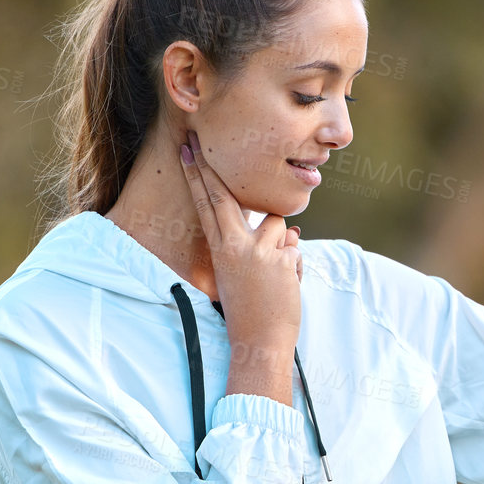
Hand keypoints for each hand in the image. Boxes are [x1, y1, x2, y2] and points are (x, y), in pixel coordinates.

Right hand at [180, 129, 302, 353]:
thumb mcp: (244, 274)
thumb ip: (260, 246)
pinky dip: (295, 267)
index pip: (206, 205)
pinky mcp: (283, 259)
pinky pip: (295, 248)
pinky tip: (285, 288)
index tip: (189, 152)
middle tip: (199, 140)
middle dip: (211, 167)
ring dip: (281, 243)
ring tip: (273, 275)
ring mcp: (260, 250)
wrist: (260, 342)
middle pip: (225, 195)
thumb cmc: (251, 311)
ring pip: (277, 223)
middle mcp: (236, 245)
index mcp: (221, 250)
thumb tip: (288, 229)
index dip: (197, 176)